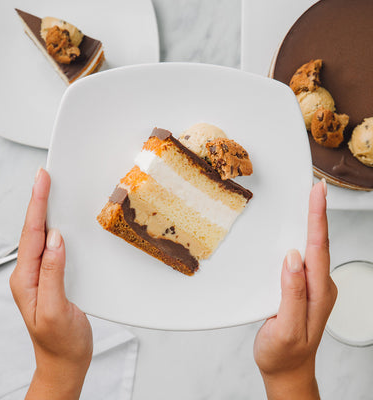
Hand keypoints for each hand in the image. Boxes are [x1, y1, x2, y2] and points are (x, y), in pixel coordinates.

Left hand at [10, 168, 92, 399]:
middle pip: (32, 230)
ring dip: (44, 212)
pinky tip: (59, 223)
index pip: (32, 235)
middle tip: (44, 178)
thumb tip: (55, 240)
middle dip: (38, 201)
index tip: (42, 182)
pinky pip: (51, 248)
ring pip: (40, 237)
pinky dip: (54, 229)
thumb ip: (53, 273)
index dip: (37, 205)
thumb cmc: (60, 342)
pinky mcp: (52, 278)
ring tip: (48, 192)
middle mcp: (30, 275)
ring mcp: (40, 276)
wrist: (64, 362)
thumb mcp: (57, 309)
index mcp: (27, 280)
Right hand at [253, 180, 336, 399]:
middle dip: (317, 214)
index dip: (318, 219)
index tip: (317, 194)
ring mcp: (312, 287)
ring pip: (312, 249)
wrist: (287, 370)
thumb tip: (292, 258)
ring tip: (309, 202)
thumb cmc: (284, 353)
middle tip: (315, 189)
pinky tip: (297, 232)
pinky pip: (304, 259)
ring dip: (312, 223)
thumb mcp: (287, 328)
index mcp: (318, 293)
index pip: (318, 249)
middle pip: (319, 244)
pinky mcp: (302, 288)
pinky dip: (302, 238)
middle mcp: (319, 287)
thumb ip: (292, 294)